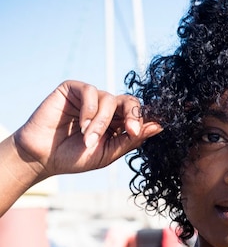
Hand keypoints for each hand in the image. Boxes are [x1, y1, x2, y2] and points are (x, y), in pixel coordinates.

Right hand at [13, 80, 161, 179]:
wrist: (45, 157)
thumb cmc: (75, 158)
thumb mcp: (108, 153)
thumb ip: (130, 140)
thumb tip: (156, 126)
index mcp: (118, 124)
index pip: (140, 114)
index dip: (152, 116)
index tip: (164, 123)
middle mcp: (107, 108)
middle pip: (131, 101)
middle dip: (134, 115)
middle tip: (132, 130)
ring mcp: (91, 97)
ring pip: (110, 100)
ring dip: (102, 123)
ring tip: (89, 140)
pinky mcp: (74, 89)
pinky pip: (91, 92)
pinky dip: (90, 111)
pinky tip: (81, 126)